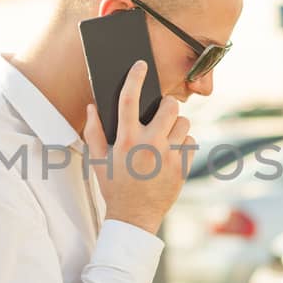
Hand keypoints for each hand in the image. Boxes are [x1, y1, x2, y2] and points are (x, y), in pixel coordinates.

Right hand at [84, 60, 191, 235]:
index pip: (130, 99)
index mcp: (126, 139)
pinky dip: (183, 143)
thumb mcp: (98, 160)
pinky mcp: (183, 168)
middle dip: (166, 104)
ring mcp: (169, 156)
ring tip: (165, 135)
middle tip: (160, 112)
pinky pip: (191, 142)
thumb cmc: (114, 186)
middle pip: (170, 106)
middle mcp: (149, 144)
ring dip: (175, 125)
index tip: (141, 65)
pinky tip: (171, 152)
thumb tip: (92, 107)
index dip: (135, 77)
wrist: (134, 217)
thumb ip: (93, 131)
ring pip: (184, 122)